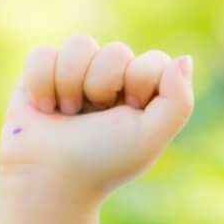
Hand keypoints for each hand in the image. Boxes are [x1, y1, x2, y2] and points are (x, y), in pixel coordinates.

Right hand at [0, 35, 194, 203]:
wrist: (48, 178)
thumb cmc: (102, 161)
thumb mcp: (150, 136)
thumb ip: (178, 100)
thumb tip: (183, 59)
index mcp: (141, 95)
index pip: (154, 61)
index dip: (139, 81)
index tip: (130, 111)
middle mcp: (111, 81)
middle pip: (116, 51)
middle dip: (102, 85)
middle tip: (94, 117)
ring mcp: (76, 74)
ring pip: (79, 44)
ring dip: (70, 83)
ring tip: (67, 114)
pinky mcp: (41, 73)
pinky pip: (43, 54)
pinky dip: (42, 84)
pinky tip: (45, 108)